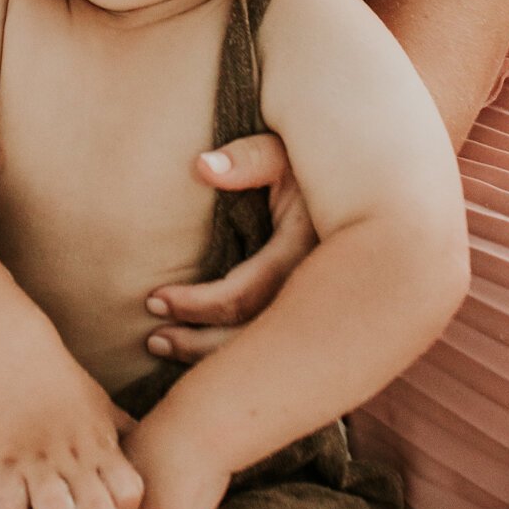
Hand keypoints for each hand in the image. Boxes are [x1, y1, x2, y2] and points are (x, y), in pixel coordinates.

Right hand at [0, 343, 145, 508]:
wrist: (15, 356)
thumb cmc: (64, 385)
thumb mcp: (103, 406)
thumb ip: (126, 433)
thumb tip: (155, 447)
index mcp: (99, 446)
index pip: (127, 485)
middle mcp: (72, 457)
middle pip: (96, 502)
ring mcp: (36, 461)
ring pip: (51, 505)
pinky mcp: (4, 462)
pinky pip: (6, 501)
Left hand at [142, 134, 317, 360]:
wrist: (355, 185)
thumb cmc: (309, 163)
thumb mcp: (283, 151)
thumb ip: (248, 157)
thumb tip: (202, 167)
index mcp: (305, 251)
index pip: (244, 293)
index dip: (196, 304)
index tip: (153, 298)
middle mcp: (315, 287)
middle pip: (254, 335)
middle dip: (198, 343)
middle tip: (153, 338)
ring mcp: (320, 306)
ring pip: (266, 351)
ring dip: (211, 356)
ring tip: (162, 345)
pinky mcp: (315, 313)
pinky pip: (275, 347)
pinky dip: (236, 357)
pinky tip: (202, 357)